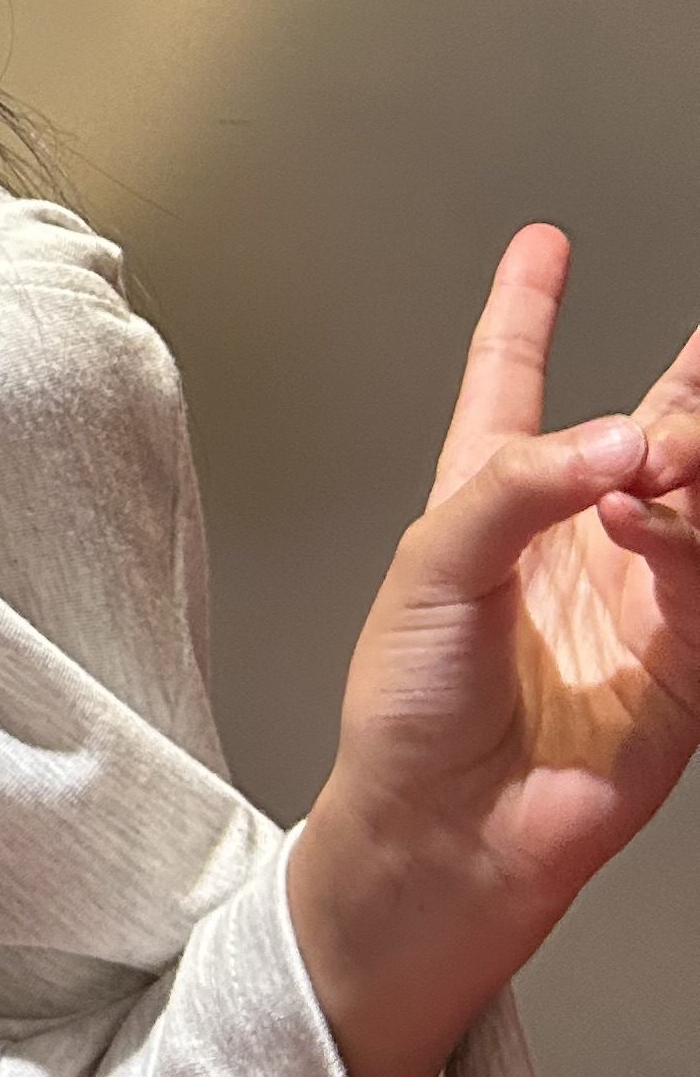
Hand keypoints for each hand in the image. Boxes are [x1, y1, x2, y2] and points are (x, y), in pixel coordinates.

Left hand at [289, 227, 699, 1076]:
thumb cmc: (406, 707)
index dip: (527, 311)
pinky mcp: (685, 659)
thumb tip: (621, 441)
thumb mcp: (433, 564)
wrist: (443, 830)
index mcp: (489, 503)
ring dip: (690, 452)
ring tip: (669, 449)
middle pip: (647, 431)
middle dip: (688, 385)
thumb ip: (522, 486)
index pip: (511, 383)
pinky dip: (695, 531)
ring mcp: (637, 596)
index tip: (543, 246)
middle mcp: (571, 539)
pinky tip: (660, 509)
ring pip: (696, 492)